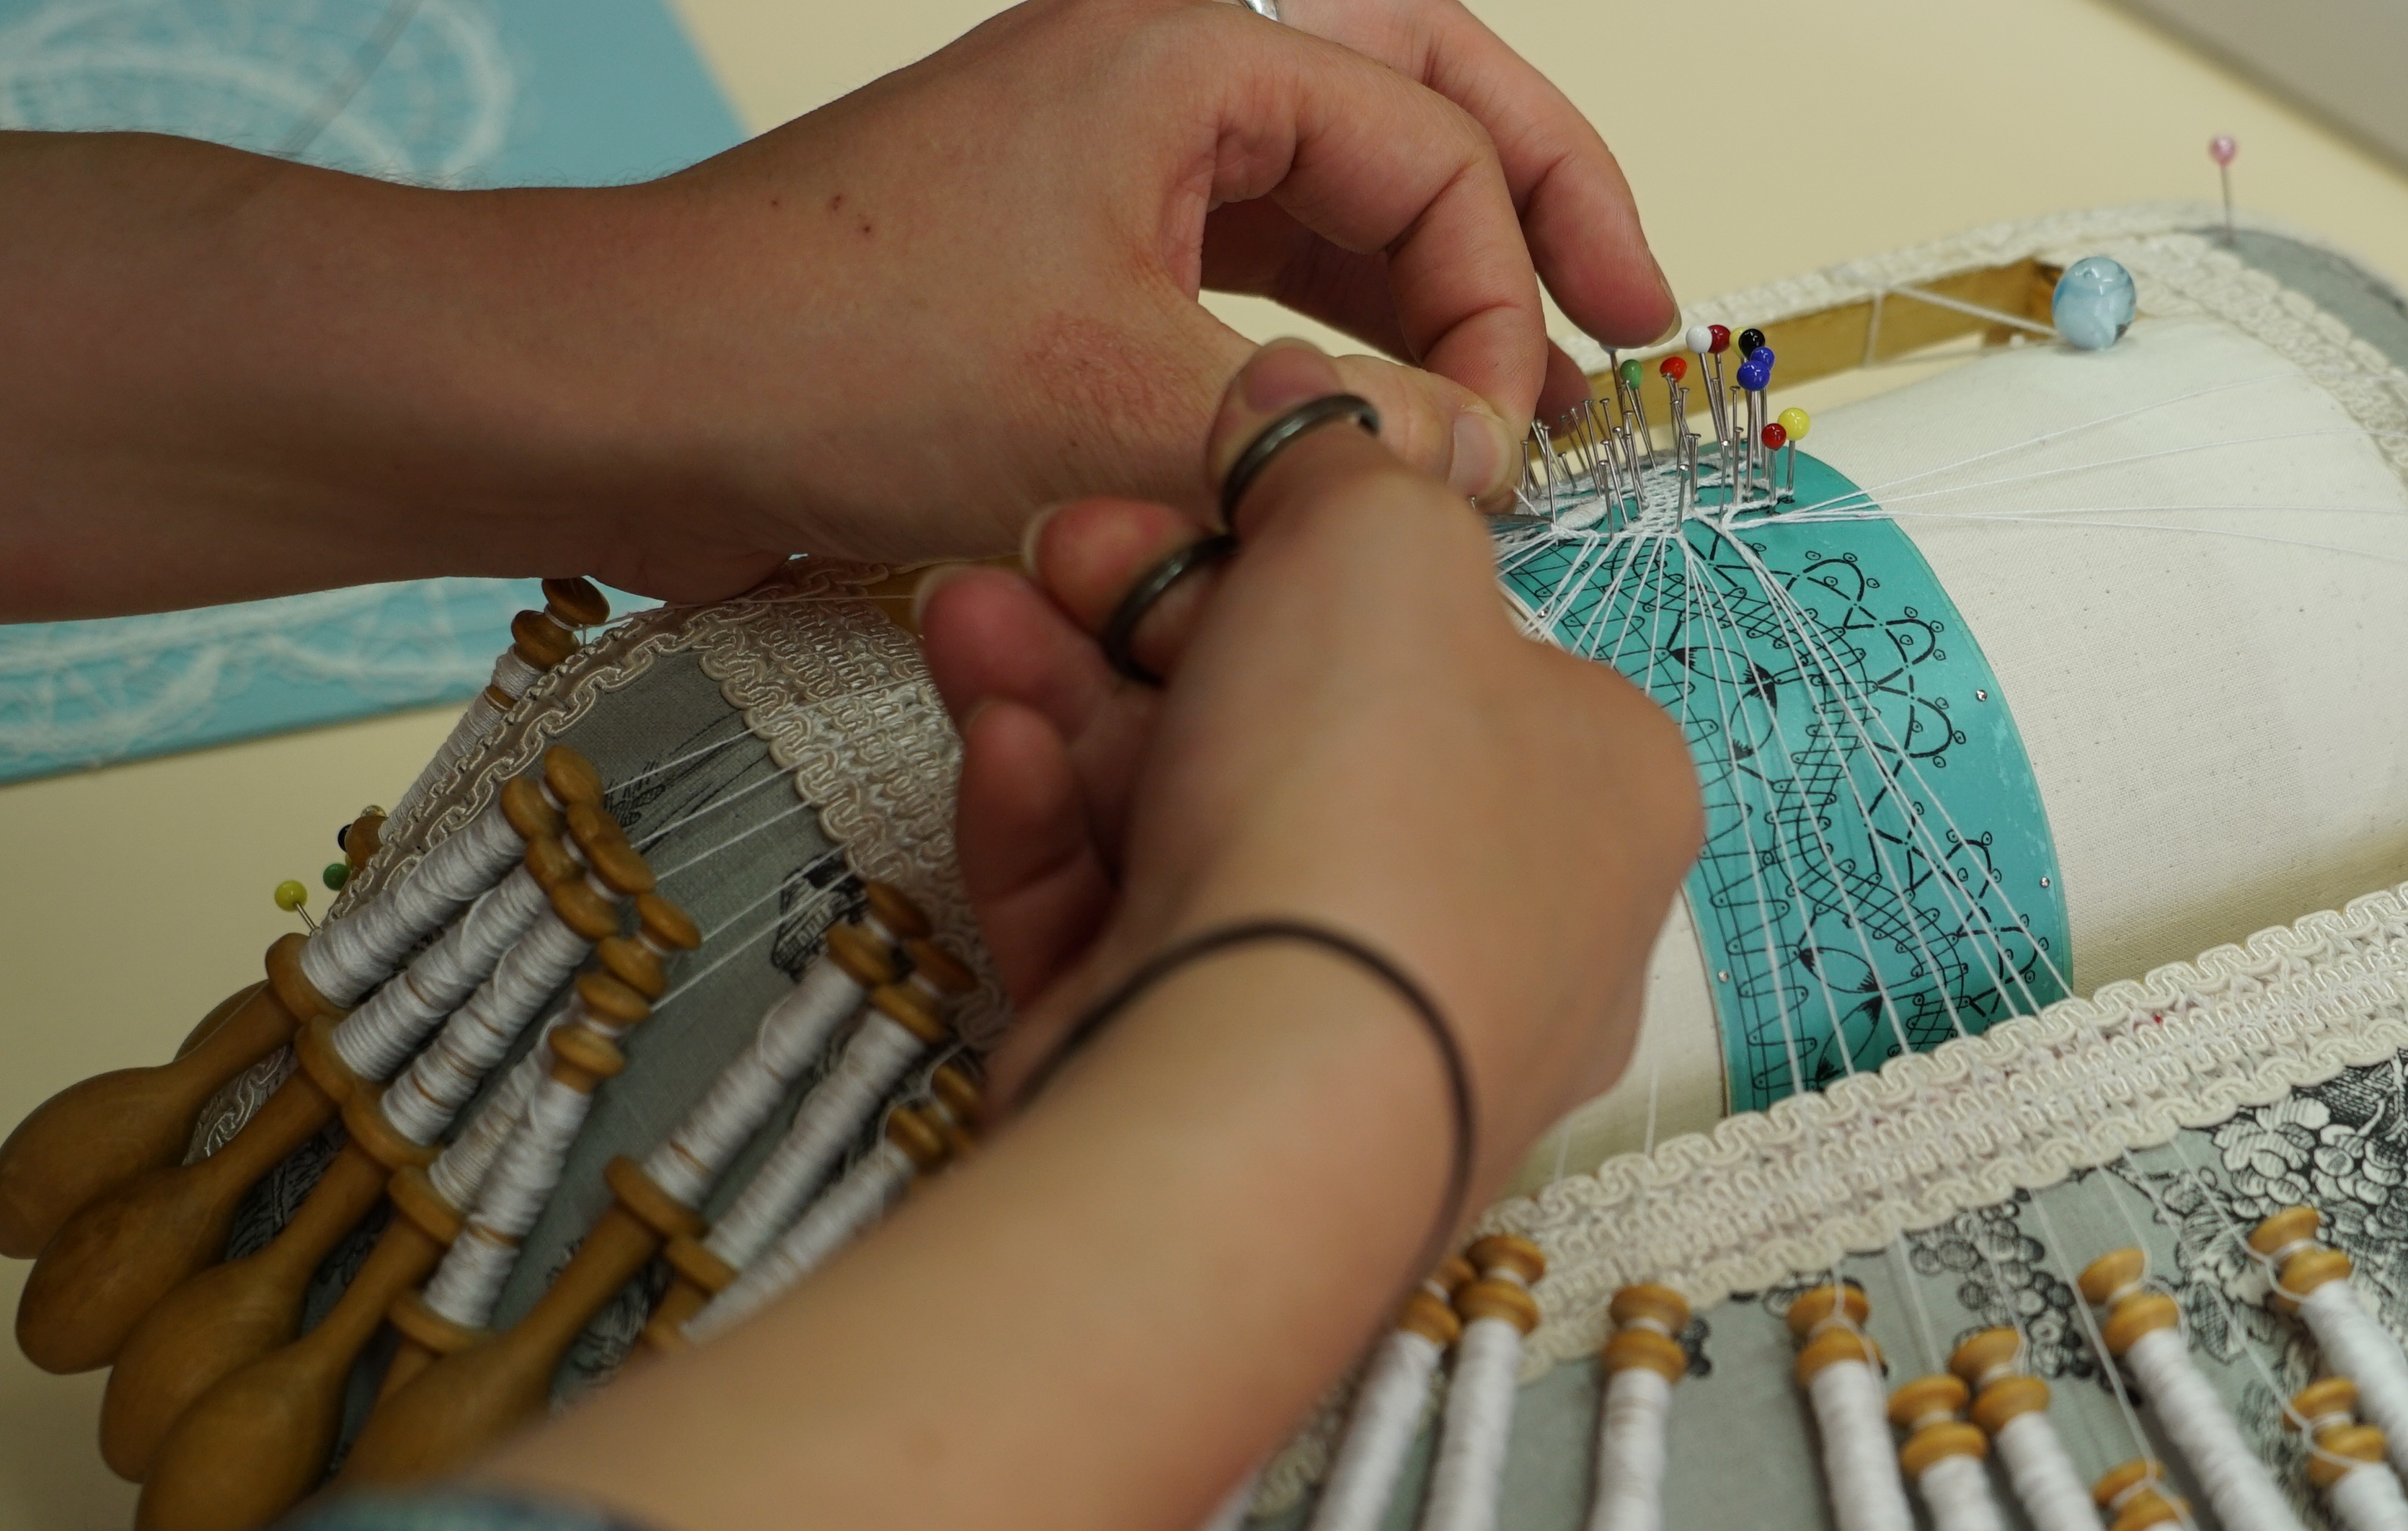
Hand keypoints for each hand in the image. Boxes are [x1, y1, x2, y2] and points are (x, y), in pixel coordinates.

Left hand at [656, 0, 1674, 580]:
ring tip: (1538, 403)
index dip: (1505, 292)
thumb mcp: (1122, 404)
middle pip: (1424, 101)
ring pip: (1347, 194)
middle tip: (1640, 315)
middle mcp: (1165, 73)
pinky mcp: (1083, 256)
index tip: (1512, 437)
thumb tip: (1486, 473)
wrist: (630, 399)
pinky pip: (1265, 274)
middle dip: (1540, 208)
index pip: (1433, 143)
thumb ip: (1331, 440)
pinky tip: (1396, 427)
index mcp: (1189, 42)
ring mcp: (1123, 161)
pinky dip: (1346, 345)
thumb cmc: (826, 353)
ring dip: (1448, 292)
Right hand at [918, 340, 1699, 1185]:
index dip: (1300, 543)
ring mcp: (1354, 1019)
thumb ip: (1337, 458)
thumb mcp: (1382, 542)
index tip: (1190, 487)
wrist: (1254, 1100)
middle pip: (1300, 720)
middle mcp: (1500, 917)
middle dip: (1152, 617)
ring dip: (1073, 698)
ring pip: (1193, 818)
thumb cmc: (1373, 813)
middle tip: (1060, 549)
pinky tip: (999, 743)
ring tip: (970, 616)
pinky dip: (1059, 829)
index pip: (1448, 638)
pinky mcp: (1216, 1088)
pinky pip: (1131, 927)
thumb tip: (1295, 400)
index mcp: (1601, 789)